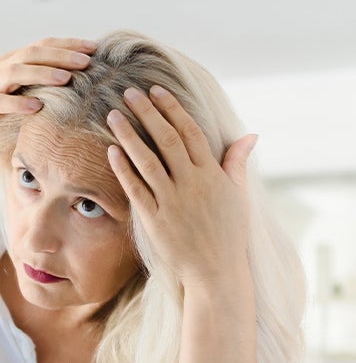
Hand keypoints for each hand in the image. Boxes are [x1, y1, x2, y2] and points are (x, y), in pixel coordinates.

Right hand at [0, 37, 96, 145]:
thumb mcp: (7, 89)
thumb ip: (30, 82)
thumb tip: (64, 81)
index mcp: (9, 63)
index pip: (41, 46)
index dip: (67, 45)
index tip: (93, 48)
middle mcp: (0, 69)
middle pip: (33, 54)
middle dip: (62, 55)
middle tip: (87, 61)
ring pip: (18, 72)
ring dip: (43, 74)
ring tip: (66, 78)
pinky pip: (1, 102)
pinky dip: (19, 103)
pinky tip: (37, 106)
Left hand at [105, 86, 256, 288]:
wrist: (216, 272)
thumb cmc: (228, 234)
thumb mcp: (238, 196)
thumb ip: (237, 163)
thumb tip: (250, 135)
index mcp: (212, 174)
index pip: (190, 131)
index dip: (172, 108)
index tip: (156, 90)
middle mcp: (192, 183)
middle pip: (166, 139)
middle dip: (147, 113)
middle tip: (129, 93)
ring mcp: (172, 201)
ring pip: (147, 161)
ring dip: (128, 136)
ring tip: (113, 116)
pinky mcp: (155, 220)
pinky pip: (136, 189)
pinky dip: (124, 169)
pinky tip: (112, 151)